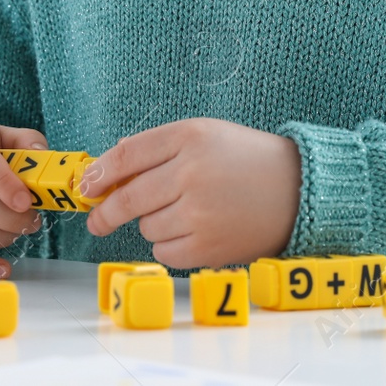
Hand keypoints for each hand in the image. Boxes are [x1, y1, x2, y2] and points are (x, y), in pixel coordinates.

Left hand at [82, 117, 300, 268]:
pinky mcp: (209, 248)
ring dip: (152, 223)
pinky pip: (165, 251)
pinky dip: (170, 245)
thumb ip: (157, 146)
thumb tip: (109, 167)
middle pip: (128, 198)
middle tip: (96, 221)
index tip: (86, 187)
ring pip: (146, 226)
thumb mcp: (204, 134)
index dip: (98, 174)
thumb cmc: (246, 160)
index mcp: (190, 137)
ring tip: (185, 212)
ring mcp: (200, 213)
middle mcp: (192, 174)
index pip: (127, 156)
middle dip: (105, 212)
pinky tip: (193, 231)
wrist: (299, 191)